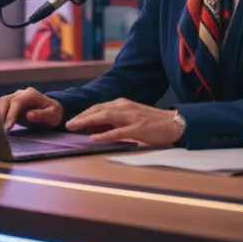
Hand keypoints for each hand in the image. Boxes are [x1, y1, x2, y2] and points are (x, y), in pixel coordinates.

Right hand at [0, 87, 63, 130]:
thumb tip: (29, 115)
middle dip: (0, 114)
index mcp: (31, 94)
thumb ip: (41, 114)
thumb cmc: (53, 113)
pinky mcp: (10, 103)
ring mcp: (14, 97)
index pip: (17, 102)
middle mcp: (21, 93)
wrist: (52, 109)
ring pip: (0, 102)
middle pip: (6, 100)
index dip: (11, 114)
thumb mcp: (52, 115)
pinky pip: (0, 105)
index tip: (8, 127)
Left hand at [64, 98, 180, 144]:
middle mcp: (124, 107)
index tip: (72, 120)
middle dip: (81, 116)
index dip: (84, 113)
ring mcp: (131, 118)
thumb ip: (116, 120)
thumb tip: (97, 128)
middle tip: (68, 124)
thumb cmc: (152, 122)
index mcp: (123, 104)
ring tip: (74, 127)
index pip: (99, 107)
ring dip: (87, 121)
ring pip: (104, 117)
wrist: (174, 123)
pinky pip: (117, 132)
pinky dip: (104, 134)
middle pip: (98, 110)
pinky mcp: (137, 129)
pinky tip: (93, 137)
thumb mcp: (132, 116)